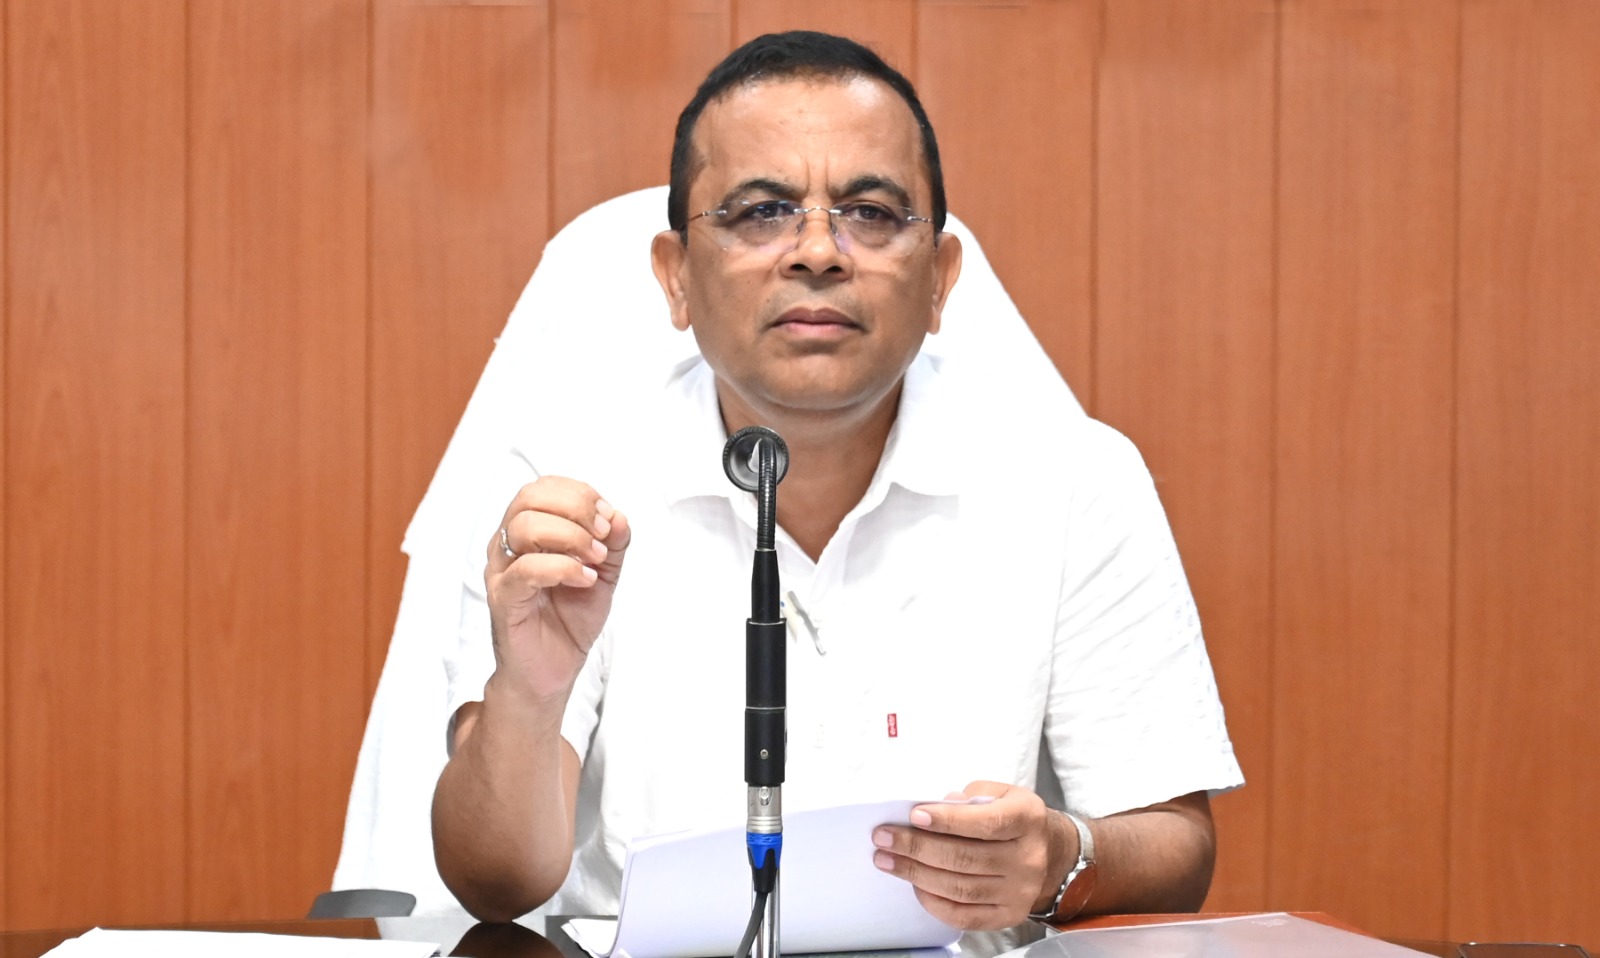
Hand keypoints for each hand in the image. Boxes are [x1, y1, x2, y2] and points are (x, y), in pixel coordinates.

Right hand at [485, 476, 630, 702]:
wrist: (553, 670)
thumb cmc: (569, 619)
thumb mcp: (604, 573)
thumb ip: (614, 544)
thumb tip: (618, 517)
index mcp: (529, 531)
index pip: (543, 487)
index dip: (580, 494)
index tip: (607, 517)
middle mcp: (508, 545)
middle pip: (529, 497)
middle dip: (576, 508)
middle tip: (603, 535)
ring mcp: (502, 571)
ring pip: (524, 527)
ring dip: (570, 537)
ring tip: (595, 560)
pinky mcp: (503, 599)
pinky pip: (525, 570)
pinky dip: (563, 568)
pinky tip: (584, 580)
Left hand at [872, 782, 1068, 929]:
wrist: (1050, 853)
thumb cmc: (1014, 818)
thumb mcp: (1002, 793)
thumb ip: (970, 797)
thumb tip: (935, 808)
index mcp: (1027, 819)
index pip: (985, 823)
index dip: (947, 821)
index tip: (914, 816)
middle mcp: (1028, 859)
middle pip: (965, 857)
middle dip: (917, 847)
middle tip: (884, 838)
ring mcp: (1019, 892)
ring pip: (960, 888)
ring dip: (917, 874)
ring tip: (887, 860)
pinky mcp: (1008, 916)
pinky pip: (964, 916)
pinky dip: (934, 902)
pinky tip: (914, 885)